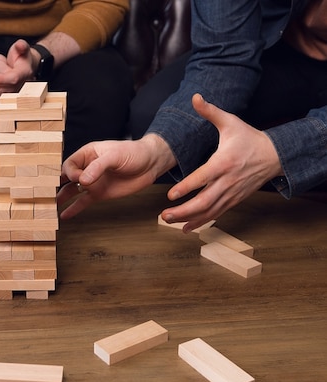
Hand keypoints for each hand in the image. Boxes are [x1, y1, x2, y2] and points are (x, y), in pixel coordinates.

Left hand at [0, 39, 33, 106]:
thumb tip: (20, 45)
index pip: (13, 78)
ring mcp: (16, 93)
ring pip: (0, 99)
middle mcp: (22, 86)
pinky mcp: (10, 98)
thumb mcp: (20, 48)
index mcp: (24, 73)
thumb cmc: (20, 56)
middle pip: (4, 91)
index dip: (2, 79)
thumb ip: (20, 46)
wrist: (22, 66)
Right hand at [58, 135, 175, 218]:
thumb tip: (82, 181)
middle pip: (66, 178)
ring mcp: (92, 182)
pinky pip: (83, 202)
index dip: (70, 173)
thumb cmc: (133, 153)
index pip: (70, 165)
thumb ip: (97, 167)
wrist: (150, 164)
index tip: (78, 179)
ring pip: (71, 191)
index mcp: (87, 154)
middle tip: (47, 196)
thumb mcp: (114, 156)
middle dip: (57, 186)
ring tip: (50, 207)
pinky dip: (74, 209)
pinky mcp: (99, 194)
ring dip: (62, 198)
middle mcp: (86, 168)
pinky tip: (64, 216)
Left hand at [160, 94, 282, 231]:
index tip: (169, 195)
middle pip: (204, 201)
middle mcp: (227, 181)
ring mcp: (231, 193)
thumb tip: (195, 97)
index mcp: (223, 162)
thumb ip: (210, 112)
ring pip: (209, 211)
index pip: (202, 178)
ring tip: (169, 222)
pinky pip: (216, 214)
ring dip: (189, 219)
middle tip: (164, 215)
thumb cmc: (249, 138)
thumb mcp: (230, 122)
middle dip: (183, 210)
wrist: (275, 155)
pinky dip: (201, 222)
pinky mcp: (234, 200)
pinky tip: (186, 228)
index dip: (186, 188)